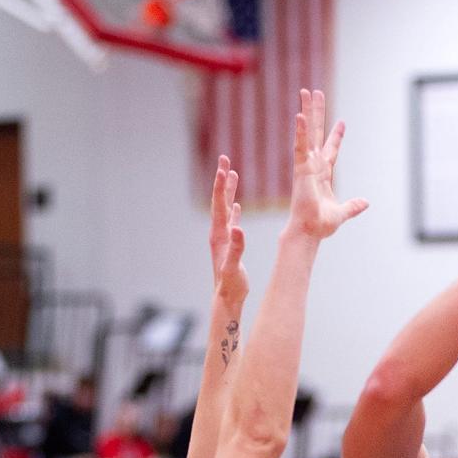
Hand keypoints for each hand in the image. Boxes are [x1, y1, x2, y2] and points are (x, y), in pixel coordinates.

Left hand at [209, 154, 248, 303]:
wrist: (227, 298)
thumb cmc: (231, 285)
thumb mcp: (234, 267)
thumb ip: (237, 249)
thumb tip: (239, 229)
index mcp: (219, 235)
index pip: (219, 205)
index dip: (221, 186)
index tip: (224, 167)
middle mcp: (218, 233)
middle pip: (219, 201)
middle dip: (222, 180)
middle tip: (224, 159)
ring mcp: (223, 238)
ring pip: (225, 208)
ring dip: (228, 191)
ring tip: (231, 173)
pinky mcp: (228, 244)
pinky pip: (230, 221)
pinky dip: (232, 209)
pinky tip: (236, 203)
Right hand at [289, 89, 368, 239]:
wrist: (309, 232)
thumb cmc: (320, 225)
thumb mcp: (342, 213)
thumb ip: (353, 206)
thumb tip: (366, 202)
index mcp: (323, 175)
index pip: (331, 151)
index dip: (336, 136)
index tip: (342, 122)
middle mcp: (313, 166)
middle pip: (315, 134)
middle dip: (316, 113)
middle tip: (316, 92)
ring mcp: (306, 166)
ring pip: (306, 133)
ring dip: (307, 112)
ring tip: (306, 91)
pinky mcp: (300, 169)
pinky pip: (300, 146)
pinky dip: (300, 131)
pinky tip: (301, 114)